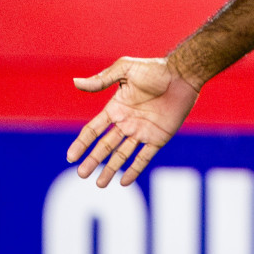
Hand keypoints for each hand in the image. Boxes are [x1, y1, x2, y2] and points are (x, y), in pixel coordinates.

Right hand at [67, 57, 199, 187]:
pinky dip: (135, 169)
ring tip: (100, 184)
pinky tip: (124, 182)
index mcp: (116, 108)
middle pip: (105, 146)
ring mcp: (142, 131)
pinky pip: (144, 157)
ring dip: (110, 169)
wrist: (183, 75)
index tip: (70, 157)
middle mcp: (126, 122)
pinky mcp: (158, 138)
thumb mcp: (126, 69)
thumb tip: (76, 82)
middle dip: (93, 160)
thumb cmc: (155, 69)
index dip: (81, 143)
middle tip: (81, 174)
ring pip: (122, 155)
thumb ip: (103, 79)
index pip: (94, 130)